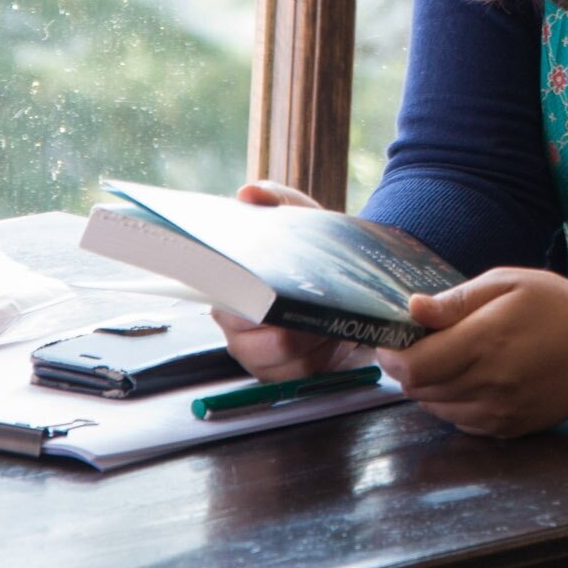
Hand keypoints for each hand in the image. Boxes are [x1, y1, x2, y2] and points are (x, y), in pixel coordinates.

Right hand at [210, 180, 374, 382]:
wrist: (341, 275)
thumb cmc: (308, 248)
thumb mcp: (295, 217)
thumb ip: (274, 199)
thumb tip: (248, 192)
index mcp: (228, 292)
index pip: (226, 302)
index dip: (245, 301)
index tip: (268, 294)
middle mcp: (237, 330)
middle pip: (255, 341)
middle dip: (289, 325)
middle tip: (316, 305)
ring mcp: (261, 357)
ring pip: (283, 360)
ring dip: (313, 339)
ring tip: (334, 316)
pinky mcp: (288, 374)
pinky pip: (302, 374)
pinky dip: (324, 355)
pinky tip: (339, 335)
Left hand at [375, 268, 567, 437]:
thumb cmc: (556, 304)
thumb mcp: (508, 283)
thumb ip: (457, 301)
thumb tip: (411, 309)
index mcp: (487, 342)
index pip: (415, 367)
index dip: (393, 354)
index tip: (390, 337)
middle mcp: (491, 385)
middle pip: (420, 390)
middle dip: (408, 367)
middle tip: (418, 342)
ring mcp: (501, 413)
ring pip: (437, 409)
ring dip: (429, 385)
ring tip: (449, 355)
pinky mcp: (510, 429)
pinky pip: (462, 421)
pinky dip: (454, 401)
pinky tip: (473, 375)